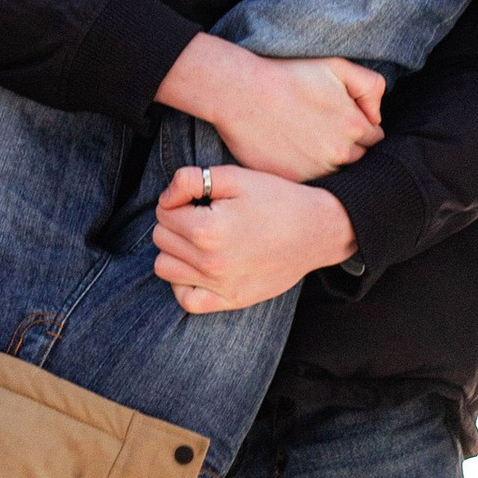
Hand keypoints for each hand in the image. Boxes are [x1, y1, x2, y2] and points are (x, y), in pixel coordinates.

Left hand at [154, 162, 355, 309]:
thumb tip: (165, 198)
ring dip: (175, 250)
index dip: (177, 200)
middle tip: (201, 214)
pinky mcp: (230, 301)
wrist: (316, 230)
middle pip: (161, 238)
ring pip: (165, 267)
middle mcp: (210, 262)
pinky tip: (198, 266)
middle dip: (175, 222)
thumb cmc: (277, 199)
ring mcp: (219, 286)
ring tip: (199, 238)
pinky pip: (186, 299)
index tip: (198, 197)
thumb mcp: (235, 177)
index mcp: (207, 229)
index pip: (163, 213)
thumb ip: (191, 180)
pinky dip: (184, 283)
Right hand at [156, 32, 383, 179]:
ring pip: (335, 173)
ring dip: (326, 162)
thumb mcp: (337, 66)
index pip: (374, 138)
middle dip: (345, 147)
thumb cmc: (287, 76)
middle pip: (357, 159)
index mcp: (356, 126)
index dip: (358, 128)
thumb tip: (376, 116)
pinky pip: (311, 183)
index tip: (339, 120)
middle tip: (320, 131)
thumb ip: (371, 87)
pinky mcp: (293, 181)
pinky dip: (305, 172)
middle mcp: (340, 153)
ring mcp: (317, 170)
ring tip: (305, 142)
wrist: (241, 93)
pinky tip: (291, 153)